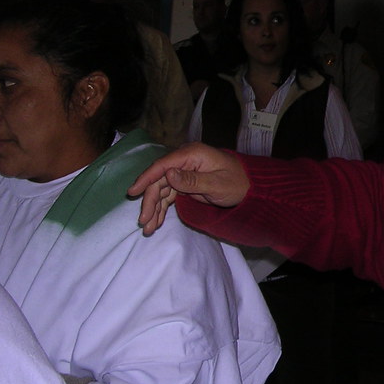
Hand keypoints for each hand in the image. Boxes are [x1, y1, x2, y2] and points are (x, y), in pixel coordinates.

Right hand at [127, 142, 249, 235]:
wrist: (251, 186)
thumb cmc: (238, 182)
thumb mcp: (217, 183)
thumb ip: (192, 180)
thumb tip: (168, 174)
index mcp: (192, 155)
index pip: (163, 165)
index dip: (146, 178)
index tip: (132, 192)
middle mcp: (184, 161)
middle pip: (159, 180)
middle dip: (150, 201)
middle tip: (143, 222)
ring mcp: (184, 171)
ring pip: (162, 190)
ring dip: (154, 208)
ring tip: (148, 229)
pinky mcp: (186, 182)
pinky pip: (170, 195)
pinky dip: (163, 208)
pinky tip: (157, 222)